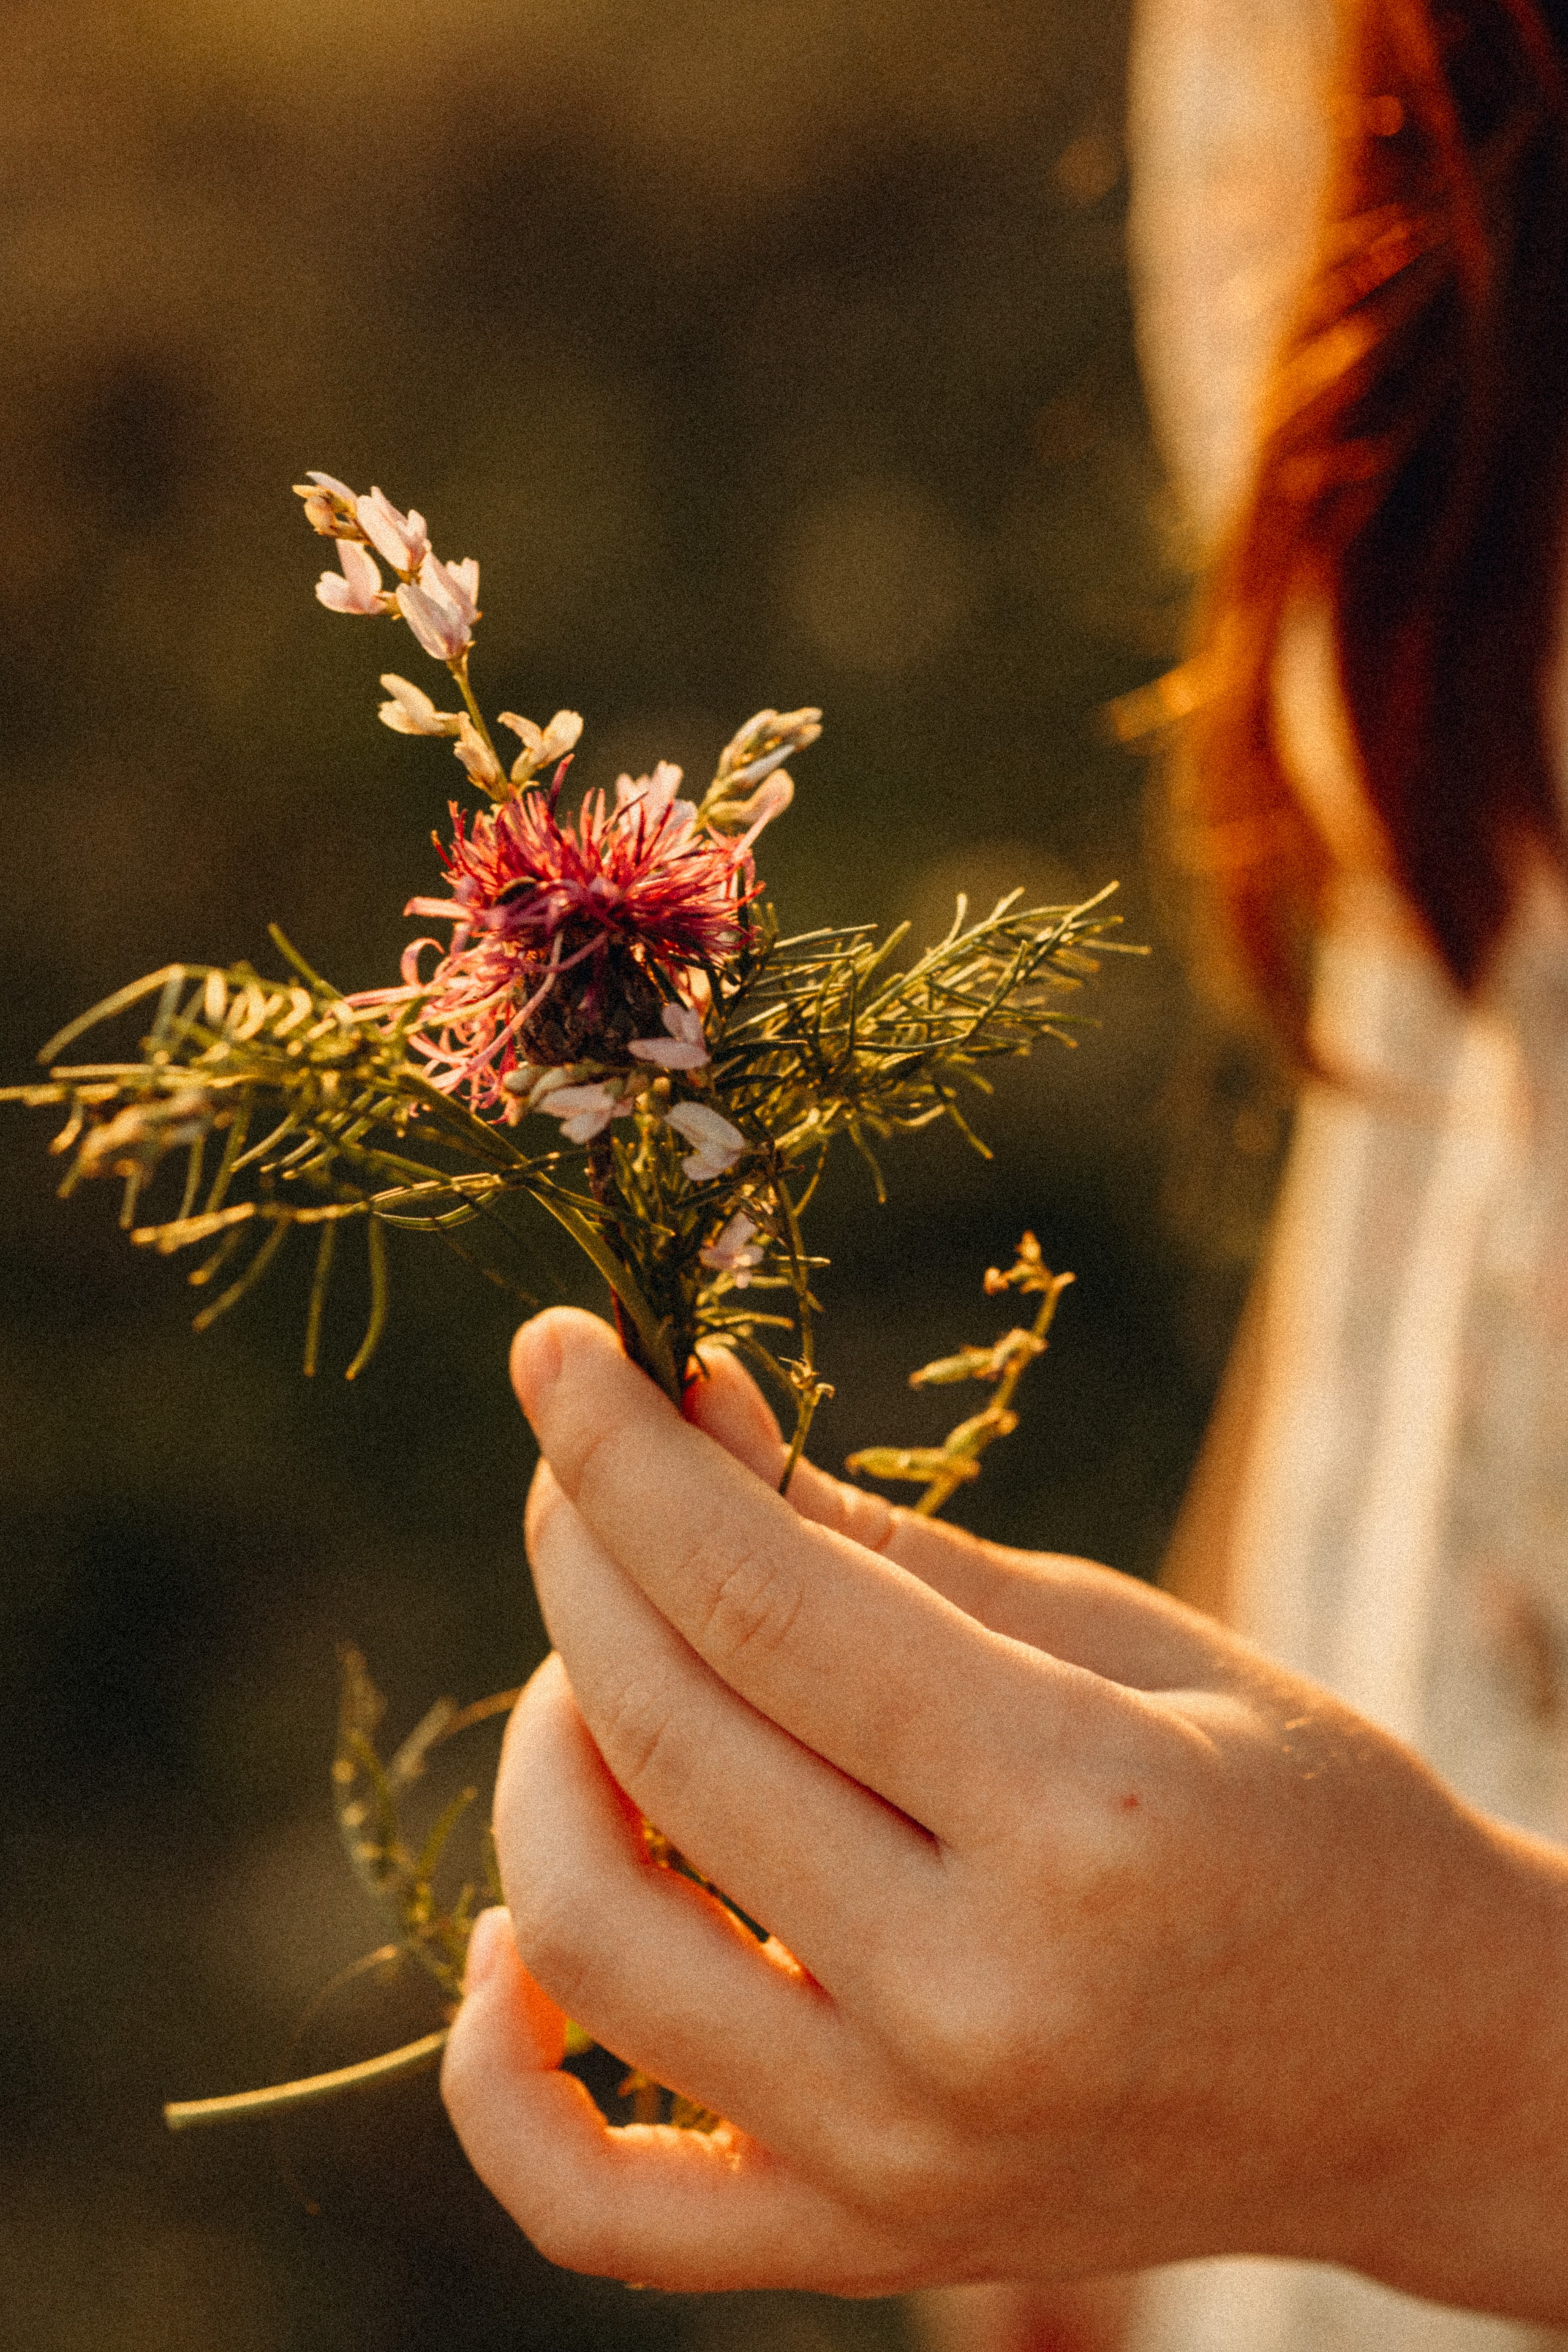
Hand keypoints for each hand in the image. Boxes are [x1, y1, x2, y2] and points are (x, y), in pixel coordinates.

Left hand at [442, 1308, 1567, 2312]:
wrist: (1423, 2074)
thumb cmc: (1300, 1811)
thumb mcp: (1127, 1636)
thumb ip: (886, 1549)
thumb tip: (691, 1418)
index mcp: (1080, 1817)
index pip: (762, 1602)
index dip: (626, 1453)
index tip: (560, 1349)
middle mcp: (978, 2007)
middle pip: (664, 1736)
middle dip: (582, 1556)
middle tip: (584, 1470)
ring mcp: (907, 2157)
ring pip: (591, 1938)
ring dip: (541, 1757)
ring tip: (601, 1674)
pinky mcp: (862, 2245)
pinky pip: (592, 2203)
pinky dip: (498, 2067)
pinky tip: (519, 1939)